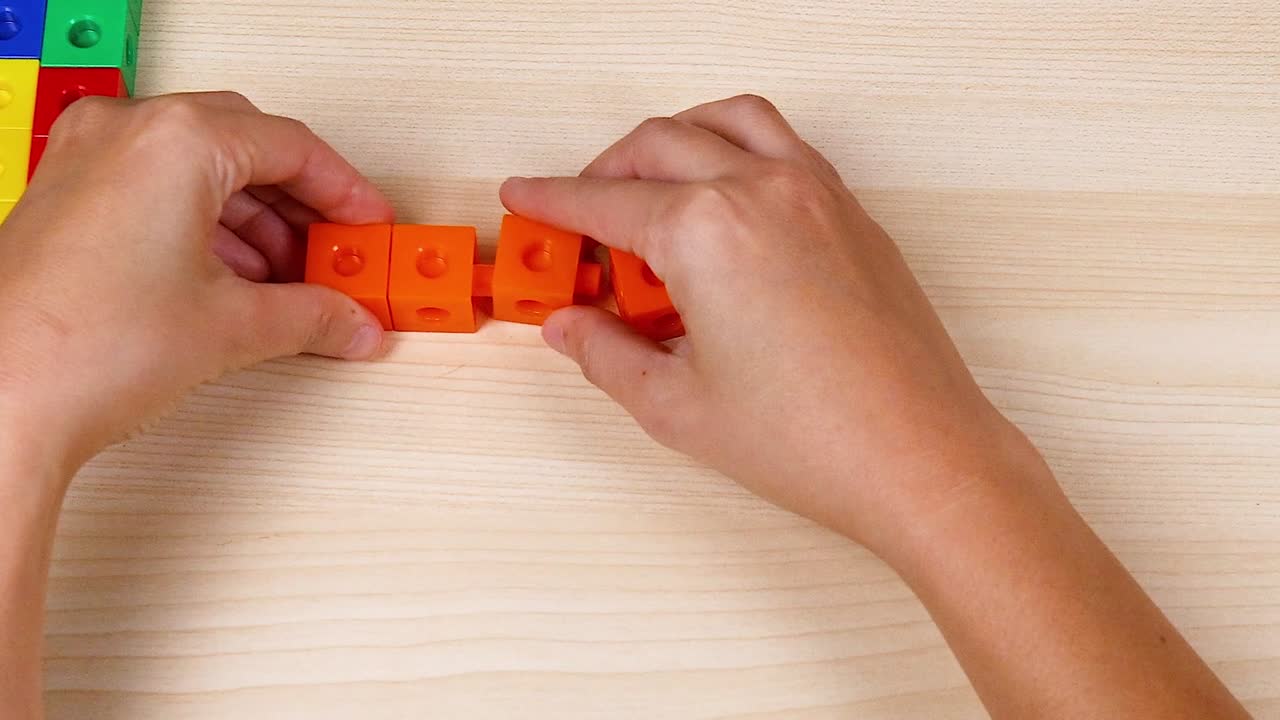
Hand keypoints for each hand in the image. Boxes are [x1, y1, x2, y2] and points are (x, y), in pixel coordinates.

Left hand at [0, 92, 392, 472]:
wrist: (1, 403)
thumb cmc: (85, 350)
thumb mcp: (233, 327)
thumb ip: (312, 315)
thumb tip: (351, 322)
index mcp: (176, 139)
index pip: (292, 146)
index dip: (346, 191)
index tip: (370, 225)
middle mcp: (126, 133)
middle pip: (248, 146)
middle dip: (303, 205)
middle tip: (338, 250)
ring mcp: (86, 160)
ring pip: (201, 167)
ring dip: (258, 220)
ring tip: (294, 280)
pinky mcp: (65, 197)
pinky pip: (158, 188)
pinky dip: (208, 226)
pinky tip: (238, 280)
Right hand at [500, 95, 1044, 555]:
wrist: (918, 455)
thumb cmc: (814, 437)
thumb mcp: (676, 405)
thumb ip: (607, 354)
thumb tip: (570, 325)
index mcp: (705, 229)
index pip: (604, 201)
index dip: (551, 201)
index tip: (525, 198)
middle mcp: (762, 190)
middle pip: (657, 145)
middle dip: (603, 171)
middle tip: (578, 218)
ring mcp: (816, 193)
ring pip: (726, 121)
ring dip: (674, 140)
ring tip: (649, 188)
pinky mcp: (852, 212)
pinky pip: (782, 145)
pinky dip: (737, 150)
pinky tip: (724, 205)